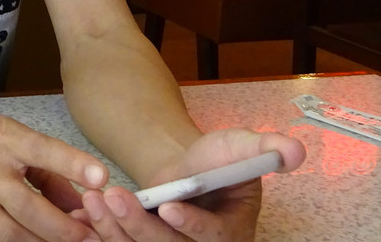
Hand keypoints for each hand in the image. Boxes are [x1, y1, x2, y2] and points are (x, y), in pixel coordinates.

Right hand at [0, 109, 108, 241]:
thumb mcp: (1, 133)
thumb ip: (41, 163)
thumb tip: (80, 191)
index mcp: (2, 141)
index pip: (43, 152)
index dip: (74, 164)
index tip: (102, 177)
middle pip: (33, 208)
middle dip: (67, 227)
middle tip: (95, 236)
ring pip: (15, 236)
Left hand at [74, 128, 304, 241]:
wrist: (185, 170)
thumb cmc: (216, 161)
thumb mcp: (240, 147)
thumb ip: (263, 150)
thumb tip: (293, 150)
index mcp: (232, 234)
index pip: (214, 237)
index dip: (193, 226)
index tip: (169, 207)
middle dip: (141, 227)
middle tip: (117, 198)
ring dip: (116, 228)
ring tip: (96, 200)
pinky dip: (104, 231)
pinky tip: (86, 213)